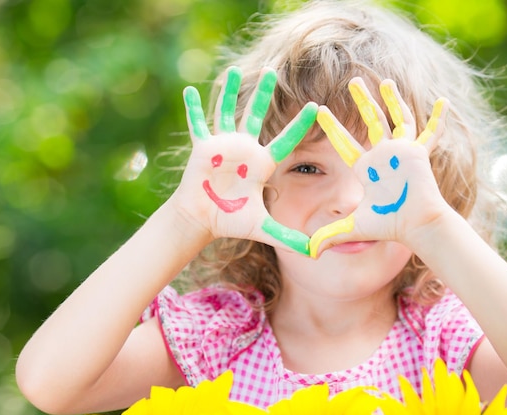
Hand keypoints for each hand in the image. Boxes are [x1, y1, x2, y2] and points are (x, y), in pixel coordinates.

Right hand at [175, 66, 316, 254]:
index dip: (301, 125)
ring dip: (230, 92)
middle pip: (257, 116)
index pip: (286, 140)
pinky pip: (197, 124)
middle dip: (264, 94)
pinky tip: (190, 90)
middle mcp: (245, 149)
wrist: (204, 220)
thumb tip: (315, 252)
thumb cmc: (232, 220)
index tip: (317, 107)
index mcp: (262, 164)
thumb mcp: (263, 228)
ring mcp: (223, 146)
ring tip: (234, 70)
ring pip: (228, 112)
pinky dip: (193, 109)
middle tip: (273, 71)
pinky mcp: (203, 148)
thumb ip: (288, 238)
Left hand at [309, 77, 449, 256]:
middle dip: (362, 101)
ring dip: (392, 100)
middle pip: (370, 121)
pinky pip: (431, 132)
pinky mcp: (420, 153)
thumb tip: (308, 254)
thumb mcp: (353, 227)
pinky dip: (438, 118)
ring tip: (385, 81)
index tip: (319, 110)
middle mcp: (383, 155)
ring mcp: (402, 152)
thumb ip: (329, 236)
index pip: (344, 143)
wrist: (414, 226)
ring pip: (397, 118)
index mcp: (365, 168)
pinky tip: (443, 101)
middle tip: (353, 81)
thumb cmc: (387, 224)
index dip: (332, 127)